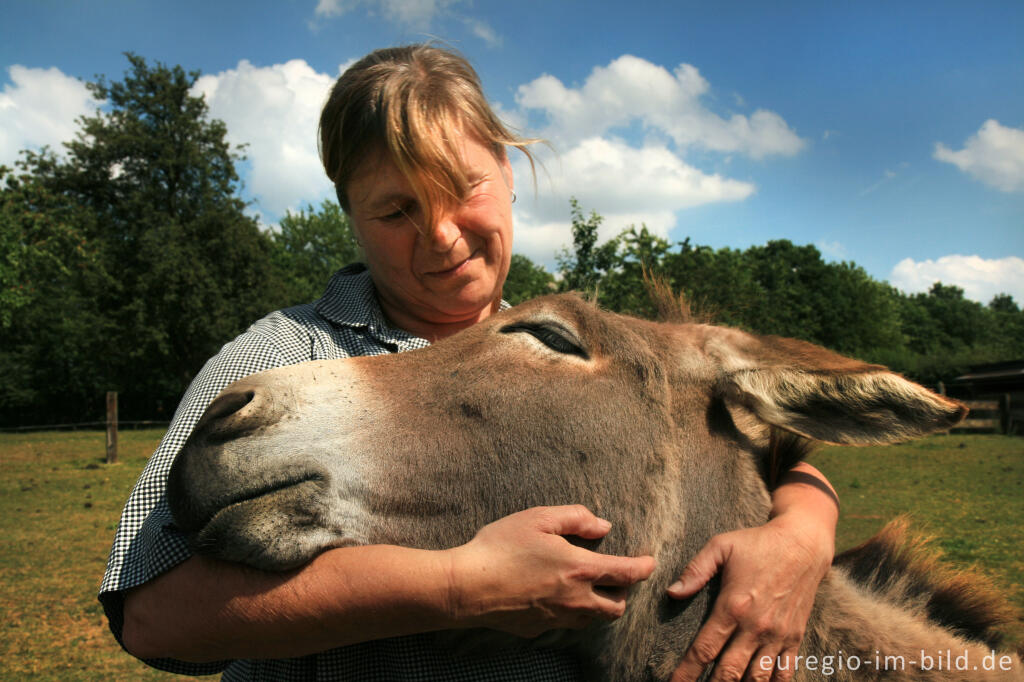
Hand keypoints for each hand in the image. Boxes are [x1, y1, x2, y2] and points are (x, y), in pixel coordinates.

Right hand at [444, 505, 655, 637]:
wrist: (467, 588)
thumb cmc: (500, 547)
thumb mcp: (538, 518)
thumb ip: (575, 518)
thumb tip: (603, 526)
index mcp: (579, 569)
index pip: (626, 574)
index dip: (643, 568)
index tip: (650, 563)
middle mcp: (575, 599)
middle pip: (616, 607)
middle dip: (624, 593)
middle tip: (617, 578)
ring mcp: (557, 618)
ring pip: (593, 619)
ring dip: (599, 605)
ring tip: (590, 589)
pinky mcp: (538, 629)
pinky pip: (565, 624)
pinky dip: (571, 613)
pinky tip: (556, 599)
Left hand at [667, 513, 833, 680]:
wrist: (803, 543)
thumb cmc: (758, 543)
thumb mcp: (721, 546)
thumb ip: (695, 570)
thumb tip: (672, 593)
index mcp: (733, 606)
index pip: (704, 649)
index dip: (687, 672)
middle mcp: (755, 626)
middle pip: (728, 672)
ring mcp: (777, 635)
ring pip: (756, 678)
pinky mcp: (795, 637)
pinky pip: (784, 673)